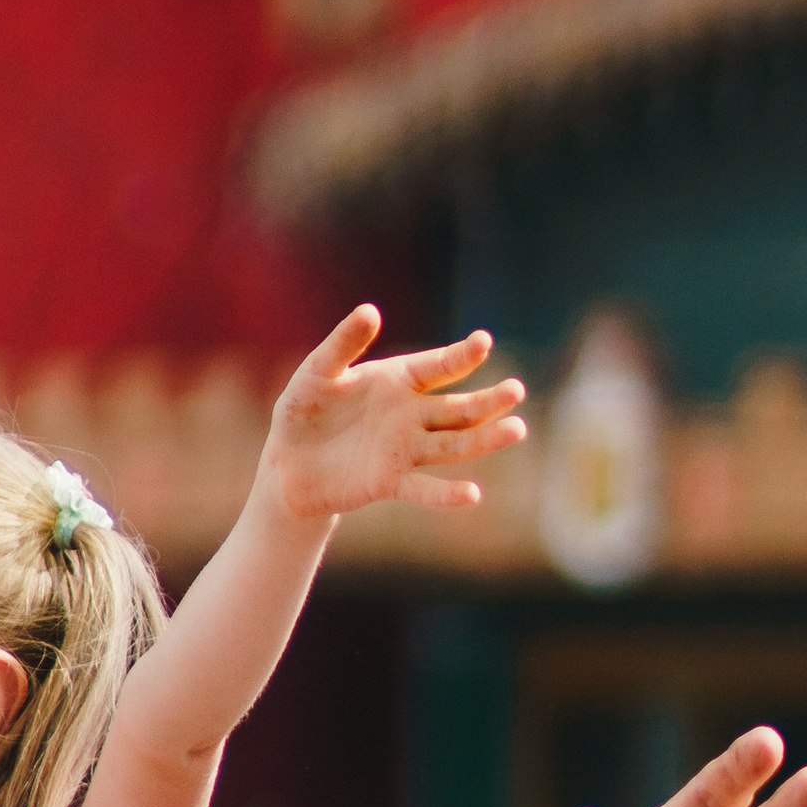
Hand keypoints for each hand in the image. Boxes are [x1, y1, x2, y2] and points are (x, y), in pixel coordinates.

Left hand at [258, 308, 525, 525]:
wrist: (288, 462)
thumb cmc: (305, 409)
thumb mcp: (318, 372)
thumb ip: (343, 344)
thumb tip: (371, 310)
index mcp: (399, 381)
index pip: (438, 366)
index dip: (461, 355)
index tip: (483, 342)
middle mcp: (411, 415)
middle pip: (459, 407)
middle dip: (488, 400)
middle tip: (515, 390)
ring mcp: (405, 450)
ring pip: (454, 444)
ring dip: (486, 439)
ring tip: (517, 429)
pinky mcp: (390, 482)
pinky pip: (423, 488)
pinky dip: (446, 494)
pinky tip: (472, 495)